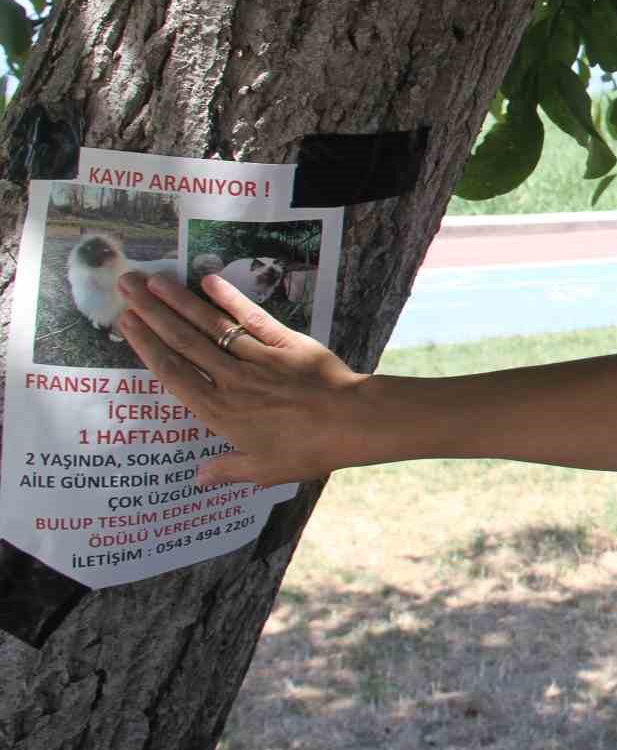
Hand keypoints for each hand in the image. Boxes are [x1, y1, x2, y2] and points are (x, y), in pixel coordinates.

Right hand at [117, 271, 367, 487]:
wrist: (353, 422)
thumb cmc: (308, 450)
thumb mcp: (264, 469)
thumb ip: (227, 469)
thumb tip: (198, 477)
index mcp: (220, 412)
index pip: (172, 373)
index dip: (146, 345)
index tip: (125, 321)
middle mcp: (231, 379)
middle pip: (183, 340)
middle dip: (152, 311)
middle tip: (126, 284)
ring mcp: (258, 357)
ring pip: (210, 325)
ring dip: (180, 300)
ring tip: (154, 277)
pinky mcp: (285, 342)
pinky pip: (252, 317)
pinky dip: (230, 298)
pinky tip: (209, 280)